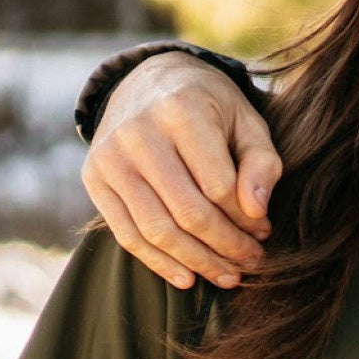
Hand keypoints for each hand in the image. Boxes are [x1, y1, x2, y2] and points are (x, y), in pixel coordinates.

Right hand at [81, 53, 282, 289]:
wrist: (148, 81)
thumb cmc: (210, 106)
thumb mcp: (246, 120)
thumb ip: (261, 162)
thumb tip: (257, 211)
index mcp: (180, 111)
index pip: (218, 186)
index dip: (246, 219)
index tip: (265, 232)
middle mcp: (137, 134)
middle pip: (187, 212)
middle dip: (225, 246)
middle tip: (252, 263)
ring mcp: (109, 158)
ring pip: (156, 230)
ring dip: (197, 261)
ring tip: (228, 275)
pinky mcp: (93, 178)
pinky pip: (127, 234)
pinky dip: (159, 262)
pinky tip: (188, 277)